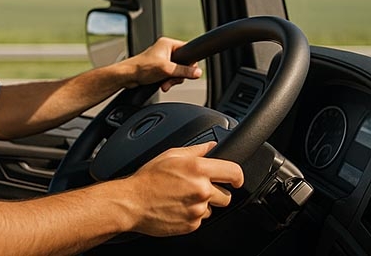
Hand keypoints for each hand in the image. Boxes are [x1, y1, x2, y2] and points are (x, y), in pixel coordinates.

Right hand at [122, 142, 243, 236]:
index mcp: (198, 169)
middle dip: (216, 191)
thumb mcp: (170, 155)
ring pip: (212, 208)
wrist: (132, 202)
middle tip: (198, 188)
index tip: (236, 179)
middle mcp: (201, 190)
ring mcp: (197, 209)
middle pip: (226, 195)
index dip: (238, 177)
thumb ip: (196, 149)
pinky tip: (178, 206)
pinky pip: (200, 219)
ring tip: (183, 197)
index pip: (234, 173)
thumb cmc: (148, 178)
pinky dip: (192, 214)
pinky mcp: (192, 225)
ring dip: (203, 204)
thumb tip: (211, 146)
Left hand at [123, 36, 201, 91]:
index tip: (188, 71)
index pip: (187, 50)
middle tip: (172, 80)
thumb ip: (184, 71)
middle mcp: (166, 50)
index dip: (189, 62)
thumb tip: (198, 72)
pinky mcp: (159, 68)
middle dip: (178, 75)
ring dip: (172, 80)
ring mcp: (163, 59)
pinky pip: (170, 75)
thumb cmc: (141, 68)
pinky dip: (168, 81)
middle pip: (183, 63)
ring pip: (177, 71)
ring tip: (165, 84)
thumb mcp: (166, 70)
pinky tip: (163, 85)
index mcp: (168, 44)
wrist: (127, 77)